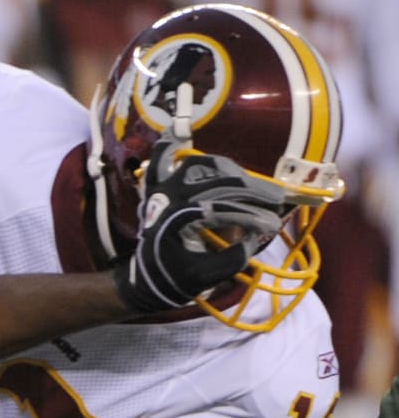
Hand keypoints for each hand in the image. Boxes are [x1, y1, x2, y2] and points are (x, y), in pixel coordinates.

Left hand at [114, 140, 285, 311]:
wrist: (143, 281)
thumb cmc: (175, 279)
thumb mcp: (206, 276)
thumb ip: (232, 259)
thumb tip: (254, 237)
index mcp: (178, 218)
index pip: (223, 207)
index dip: (251, 214)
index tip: (273, 223)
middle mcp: (168, 197)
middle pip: (216, 182)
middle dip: (249, 190)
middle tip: (274, 198)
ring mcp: (160, 190)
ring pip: (197, 165)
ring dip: (225, 170)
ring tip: (247, 183)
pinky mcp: (155, 189)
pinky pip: (160, 159)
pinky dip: (171, 145)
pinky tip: (182, 135)